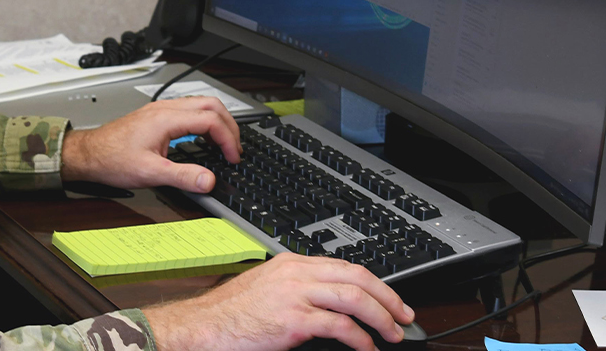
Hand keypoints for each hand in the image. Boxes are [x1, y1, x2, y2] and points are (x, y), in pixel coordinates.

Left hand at [61, 96, 240, 191]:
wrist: (88, 154)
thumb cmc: (111, 159)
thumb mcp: (150, 173)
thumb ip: (182, 177)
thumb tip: (208, 181)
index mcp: (166, 119)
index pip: (210, 120)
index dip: (228, 139)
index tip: (232, 157)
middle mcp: (165, 109)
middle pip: (211, 104)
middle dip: (229, 125)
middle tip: (235, 148)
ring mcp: (160, 110)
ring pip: (201, 105)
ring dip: (218, 122)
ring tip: (224, 145)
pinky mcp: (157, 116)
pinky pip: (189, 111)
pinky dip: (204, 123)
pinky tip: (204, 139)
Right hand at [142, 254, 414, 350]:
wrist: (202, 327)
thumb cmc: (229, 315)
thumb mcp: (266, 291)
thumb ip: (297, 291)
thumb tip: (330, 308)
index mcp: (291, 263)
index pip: (345, 266)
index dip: (374, 284)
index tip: (389, 300)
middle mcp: (296, 273)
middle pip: (357, 276)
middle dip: (388, 297)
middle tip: (404, 316)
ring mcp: (294, 295)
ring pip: (353, 297)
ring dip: (381, 316)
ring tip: (392, 333)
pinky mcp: (292, 320)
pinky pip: (338, 325)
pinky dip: (359, 338)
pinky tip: (366, 348)